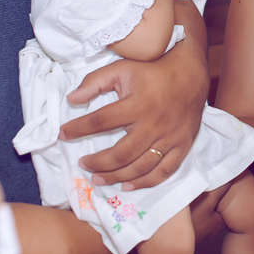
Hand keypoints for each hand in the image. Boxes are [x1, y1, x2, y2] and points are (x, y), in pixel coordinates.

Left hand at [61, 56, 205, 189]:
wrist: (191, 73)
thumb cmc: (152, 71)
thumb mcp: (122, 68)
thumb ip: (95, 82)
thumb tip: (72, 99)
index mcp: (138, 104)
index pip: (101, 121)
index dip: (78, 129)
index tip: (63, 134)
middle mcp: (154, 124)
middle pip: (121, 154)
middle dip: (98, 163)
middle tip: (84, 165)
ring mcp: (170, 137)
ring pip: (141, 167)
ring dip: (117, 176)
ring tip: (98, 178)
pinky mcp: (183, 145)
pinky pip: (165, 171)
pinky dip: (146, 182)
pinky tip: (128, 185)